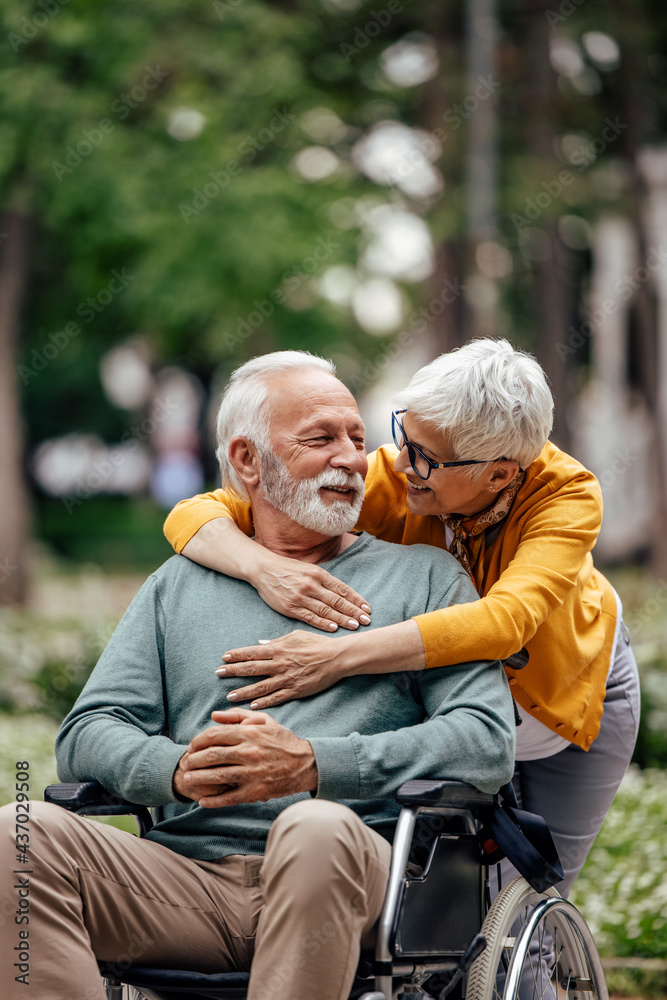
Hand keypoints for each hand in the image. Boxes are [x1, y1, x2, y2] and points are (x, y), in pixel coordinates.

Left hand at [174, 708, 317, 807]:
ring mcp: (252, 773)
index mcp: (249, 733)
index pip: (215, 735)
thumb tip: (214, 715)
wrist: (306, 763)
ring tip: (188, 779)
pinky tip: (203, 801)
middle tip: (186, 763)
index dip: (198, 741)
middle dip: (194, 760)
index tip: (192, 747)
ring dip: (199, 779)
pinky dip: (214, 800)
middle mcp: (249, 752)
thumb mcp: (264, 721)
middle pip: (212, 755)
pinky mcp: (256, 791)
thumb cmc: (283, 740)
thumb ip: (238, 715)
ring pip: (217, 776)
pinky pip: (230, 797)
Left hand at [218, 629, 349, 709]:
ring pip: (261, 687)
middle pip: (252, 669)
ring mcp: (287, 678)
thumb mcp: (295, 636)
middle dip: (233, 671)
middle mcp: (280, 664)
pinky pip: (277, 698)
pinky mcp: (296, 690)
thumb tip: (260, 644)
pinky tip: (252, 706)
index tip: (224, 657)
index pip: (253, 652)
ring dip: (244, 691)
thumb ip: (276, 641)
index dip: (237, 655)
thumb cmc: (317, 644)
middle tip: (219, 674)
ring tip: (230, 696)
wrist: (337, 658)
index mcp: (279, 649)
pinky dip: (264, 702)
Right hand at [253, 552, 371, 631]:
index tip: (367, 608)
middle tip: (366, 620)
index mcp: (319, 574)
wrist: (263, 569)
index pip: (342, 589)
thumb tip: (343, 593)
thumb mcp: (309, 569)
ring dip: (342, 619)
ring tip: (355, 626)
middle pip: (337, 601)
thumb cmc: (288, 569)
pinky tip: (334, 628)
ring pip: (326, 610)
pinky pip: (310, 617)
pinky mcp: (291, 607)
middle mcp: (312, 585)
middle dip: (353, 611)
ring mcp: (301, 596)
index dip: (356, 599)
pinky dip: (323, 623)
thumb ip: (324, 580)